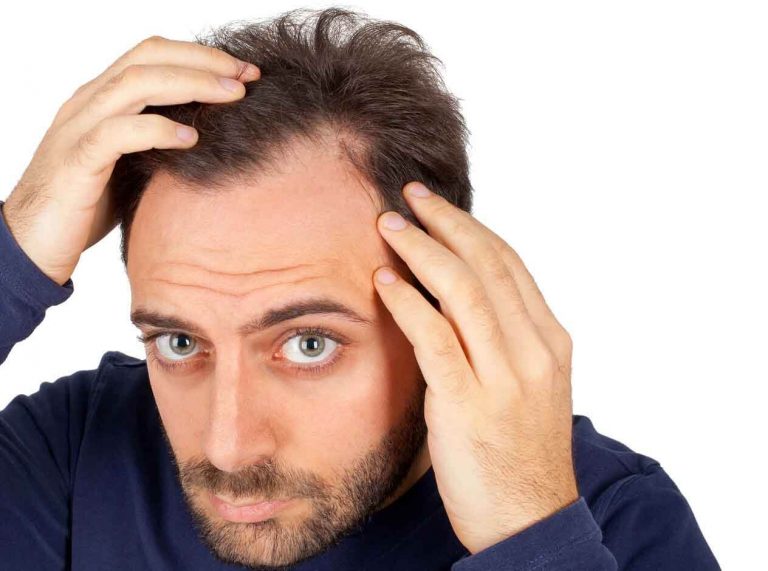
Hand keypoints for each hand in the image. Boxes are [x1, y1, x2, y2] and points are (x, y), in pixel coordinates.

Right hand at [1, 35, 260, 285]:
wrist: (30, 244)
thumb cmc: (85, 207)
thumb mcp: (129, 166)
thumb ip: (156, 143)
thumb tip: (211, 138)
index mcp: (102, 100)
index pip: (152, 56)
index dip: (201, 56)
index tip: (246, 72)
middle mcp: (88, 103)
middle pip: (148, 57)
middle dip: (204, 60)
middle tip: (249, 75)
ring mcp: (78, 128)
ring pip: (135, 84)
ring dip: (191, 84)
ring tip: (232, 95)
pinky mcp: (75, 162)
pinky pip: (117, 133)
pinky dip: (157, 130)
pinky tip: (190, 138)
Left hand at [372, 181, 578, 554]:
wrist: (528, 520)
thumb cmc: (519, 453)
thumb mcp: (525, 386)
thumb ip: (502, 340)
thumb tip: (458, 298)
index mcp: (550, 342)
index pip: (510, 265)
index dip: (471, 227)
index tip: (437, 206)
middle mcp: (533, 351)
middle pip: (488, 265)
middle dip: (446, 223)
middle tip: (409, 195)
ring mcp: (505, 378)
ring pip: (464, 291)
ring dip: (423, 250)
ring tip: (390, 224)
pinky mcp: (470, 405)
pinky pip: (436, 339)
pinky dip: (409, 303)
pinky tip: (385, 281)